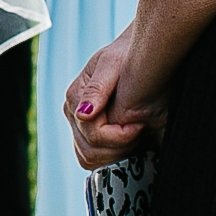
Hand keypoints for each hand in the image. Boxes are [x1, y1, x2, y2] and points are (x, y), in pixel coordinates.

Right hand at [65, 34, 164, 169]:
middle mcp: (74, 114)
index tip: (140, 125)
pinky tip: (132, 144)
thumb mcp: (113, 64)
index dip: (119, 136)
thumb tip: (84, 114)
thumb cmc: (128, 55)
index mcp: (76, 97)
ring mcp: (80, 127)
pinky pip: (95, 159)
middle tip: (141, 132)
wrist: (139, 56)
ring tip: (137, 138)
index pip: (92, 134)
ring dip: (117, 155)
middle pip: (89, 151)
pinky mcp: (90, 136)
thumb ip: (98, 88)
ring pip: (90, 159)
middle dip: (119, 148)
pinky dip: (113, 157)